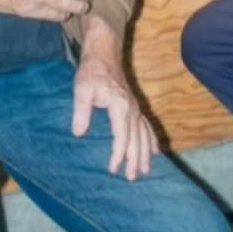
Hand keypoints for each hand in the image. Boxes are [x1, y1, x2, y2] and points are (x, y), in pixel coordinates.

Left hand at [72, 22, 156, 179]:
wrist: (104, 53)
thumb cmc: (91, 72)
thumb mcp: (82, 89)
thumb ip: (81, 110)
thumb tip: (78, 132)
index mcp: (120, 106)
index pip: (121, 137)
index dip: (118, 155)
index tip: (112, 169)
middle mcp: (132, 108)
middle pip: (136, 139)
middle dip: (135, 159)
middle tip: (132, 177)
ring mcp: (135, 107)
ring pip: (144, 134)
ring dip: (145, 153)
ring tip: (145, 170)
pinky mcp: (135, 106)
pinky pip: (147, 126)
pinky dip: (151, 139)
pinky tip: (154, 151)